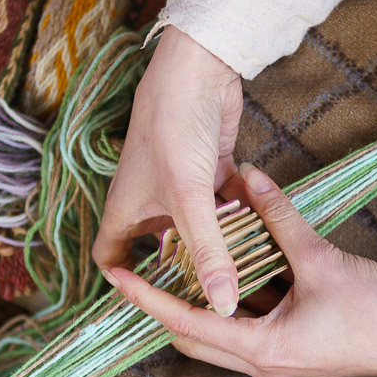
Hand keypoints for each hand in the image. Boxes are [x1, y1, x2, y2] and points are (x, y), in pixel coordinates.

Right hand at [93, 26, 245, 315]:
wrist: (195, 68)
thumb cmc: (173, 129)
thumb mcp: (190, 199)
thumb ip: (208, 254)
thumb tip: (222, 305)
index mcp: (126, 210)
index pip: (111, 259)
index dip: (124, 285)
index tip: (151, 308)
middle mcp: (149, 200)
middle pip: (160, 249)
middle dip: (182, 273)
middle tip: (212, 302)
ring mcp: (180, 185)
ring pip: (197, 227)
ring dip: (218, 245)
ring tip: (246, 275)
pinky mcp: (209, 170)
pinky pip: (222, 205)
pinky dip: (239, 216)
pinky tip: (265, 232)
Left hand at [105, 164, 376, 376]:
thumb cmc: (376, 308)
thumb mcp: (320, 258)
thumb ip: (280, 217)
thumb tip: (249, 176)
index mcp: (261, 350)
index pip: (185, 324)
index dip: (148, 299)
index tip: (117, 280)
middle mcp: (263, 363)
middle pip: (194, 336)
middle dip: (170, 304)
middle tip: (151, 265)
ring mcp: (280, 360)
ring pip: (226, 329)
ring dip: (210, 298)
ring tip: (188, 256)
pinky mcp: (297, 347)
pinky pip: (254, 322)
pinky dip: (242, 296)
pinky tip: (239, 259)